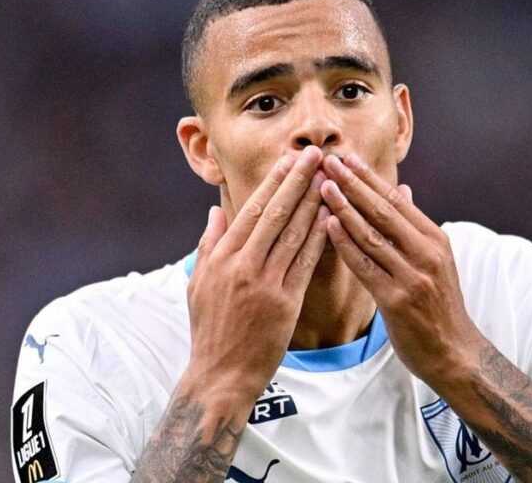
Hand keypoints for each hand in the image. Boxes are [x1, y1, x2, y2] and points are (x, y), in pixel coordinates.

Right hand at [186, 146, 328, 397]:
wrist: (220, 375)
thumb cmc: (210, 331)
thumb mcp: (199, 283)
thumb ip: (208, 244)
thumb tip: (216, 211)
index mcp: (221, 257)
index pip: (252, 210)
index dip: (273, 183)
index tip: (289, 160)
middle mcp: (242, 265)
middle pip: (275, 214)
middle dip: (298, 181)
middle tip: (317, 155)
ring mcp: (265, 283)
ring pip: (294, 234)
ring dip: (314, 202)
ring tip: (331, 178)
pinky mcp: (285, 303)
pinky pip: (306, 263)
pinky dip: (320, 238)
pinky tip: (333, 218)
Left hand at [319, 153, 485, 384]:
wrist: (455, 353)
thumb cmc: (439, 306)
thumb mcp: (436, 261)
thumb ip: (414, 227)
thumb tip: (402, 190)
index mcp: (434, 240)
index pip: (396, 200)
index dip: (369, 177)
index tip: (346, 156)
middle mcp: (426, 254)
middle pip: (383, 211)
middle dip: (353, 184)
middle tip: (328, 161)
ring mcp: (412, 277)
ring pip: (372, 235)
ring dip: (344, 208)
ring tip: (322, 186)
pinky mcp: (396, 301)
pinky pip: (365, 267)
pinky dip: (346, 244)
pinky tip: (328, 226)